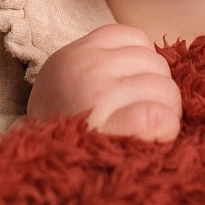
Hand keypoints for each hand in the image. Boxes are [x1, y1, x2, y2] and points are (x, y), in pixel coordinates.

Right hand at [27, 24, 182, 141]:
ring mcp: (98, 97)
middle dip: (160, 87)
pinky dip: (168, 126)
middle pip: (155, 62)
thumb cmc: (63, 126)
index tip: (135, 86)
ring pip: (164, 87)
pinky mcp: (112, 128)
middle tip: (149, 111)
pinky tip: (159, 136)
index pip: (133, 38)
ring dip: (169, 109)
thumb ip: (104, 65)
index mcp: (75, 55)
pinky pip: (158, 116)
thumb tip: (156, 64)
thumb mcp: (69, 81)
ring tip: (154, 127)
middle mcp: (86, 69)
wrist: (35, 167)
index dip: (144, 63)